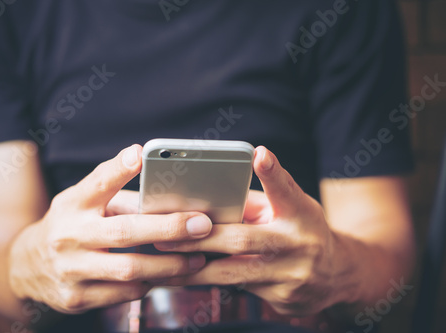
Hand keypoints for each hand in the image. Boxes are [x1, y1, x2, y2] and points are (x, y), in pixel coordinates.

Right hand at [8, 145, 212, 313]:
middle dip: (168, 229)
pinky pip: (123, 294)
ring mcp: (71, 269)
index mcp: (73, 204)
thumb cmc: (69, 225)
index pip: (97, 183)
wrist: (25, 267)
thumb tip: (161, 185)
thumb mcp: (82, 201)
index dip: (118, 168)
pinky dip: (148, 283)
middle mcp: (69, 235)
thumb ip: (117, 193)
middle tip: (201, 225)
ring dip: (168, 264)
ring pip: (129, 269)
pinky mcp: (76, 297)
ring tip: (196, 257)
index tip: (140, 154)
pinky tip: (164, 275)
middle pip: (125, 232)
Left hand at [154, 146, 352, 315]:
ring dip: (195, 270)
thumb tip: (211, 197)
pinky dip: (209, 284)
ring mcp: (293, 276)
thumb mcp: (291, 209)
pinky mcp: (284, 300)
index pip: (286, 190)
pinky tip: (185, 280)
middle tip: (166, 236)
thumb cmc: (304, 232)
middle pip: (243, 240)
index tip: (259, 154)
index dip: (273, 172)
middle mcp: (300, 245)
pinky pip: (238, 291)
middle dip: (200, 240)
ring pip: (234, 274)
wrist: (338, 276)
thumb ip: (256, 203)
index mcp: (301, 214)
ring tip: (164, 265)